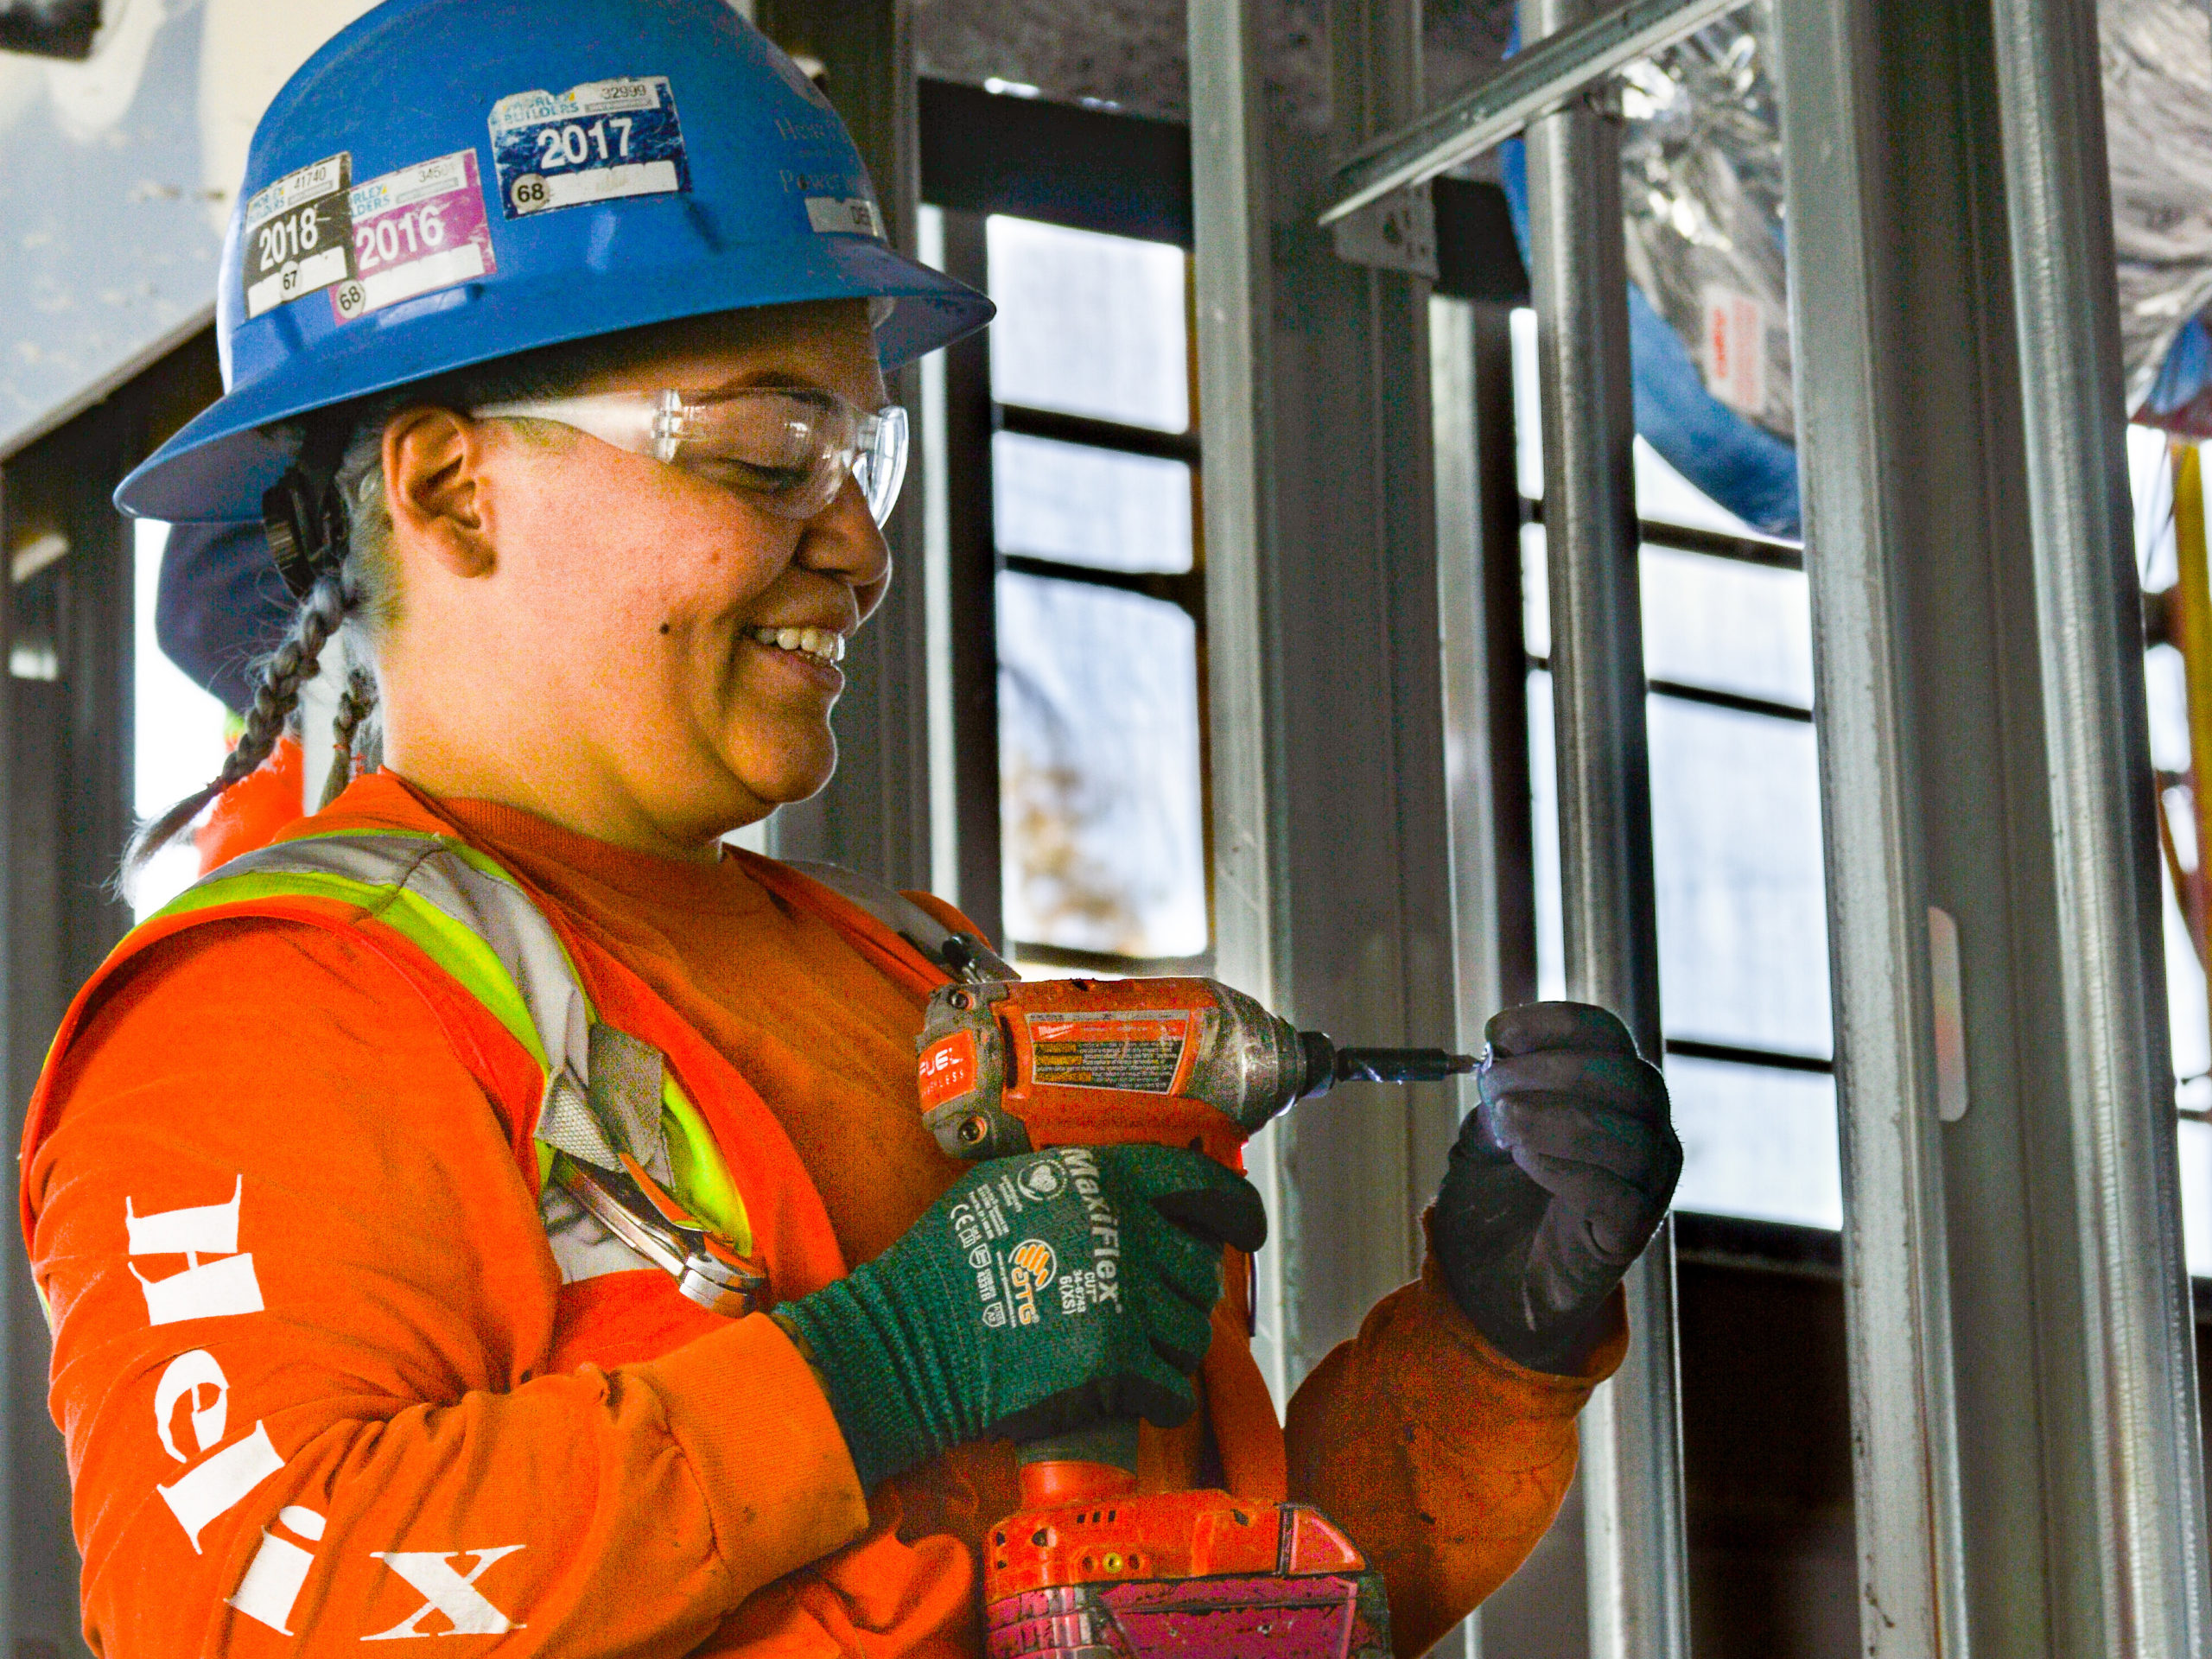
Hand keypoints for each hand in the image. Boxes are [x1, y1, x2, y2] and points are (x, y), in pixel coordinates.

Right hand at [777, 1144, 1265, 1488]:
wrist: (907, 1342)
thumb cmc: (945, 1264)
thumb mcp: (1010, 1186)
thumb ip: (1078, 1182)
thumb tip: (1136, 1190)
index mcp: (1103, 1178)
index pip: (1203, 1183)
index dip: (1237, 1210)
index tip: (1244, 1231)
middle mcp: (1124, 1231)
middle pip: (1200, 1270)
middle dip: (1179, 1295)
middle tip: (1142, 1312)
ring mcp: (1123, 1301)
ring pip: (1192, 1335)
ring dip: (1168, 1350)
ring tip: (1123, 1354)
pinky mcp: (1116, 1369)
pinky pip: (1173, 1391)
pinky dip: (1159, 1401)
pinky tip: (1131, 1397)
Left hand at [1430, 1002, 1680, 1373]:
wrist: (1490, 1284)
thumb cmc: (1496, 1200)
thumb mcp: (1486, 1132)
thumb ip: (1498, 1094)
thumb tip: (1501, 1058)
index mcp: (1611, 1091)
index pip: (1605, 1035)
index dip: (1554, 1024)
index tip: (1497, 1033)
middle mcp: (1645, 1130)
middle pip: (1626, 1076)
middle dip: (1551, 1071)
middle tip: (1494, 1088)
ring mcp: (1646, 1183)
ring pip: (1630, 1133)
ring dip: (1557, 1118)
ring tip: (1506, 1126)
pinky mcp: (1632, 1233)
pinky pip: (1619, 1193)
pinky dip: (1568, 1167)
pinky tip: (1529, 1163)